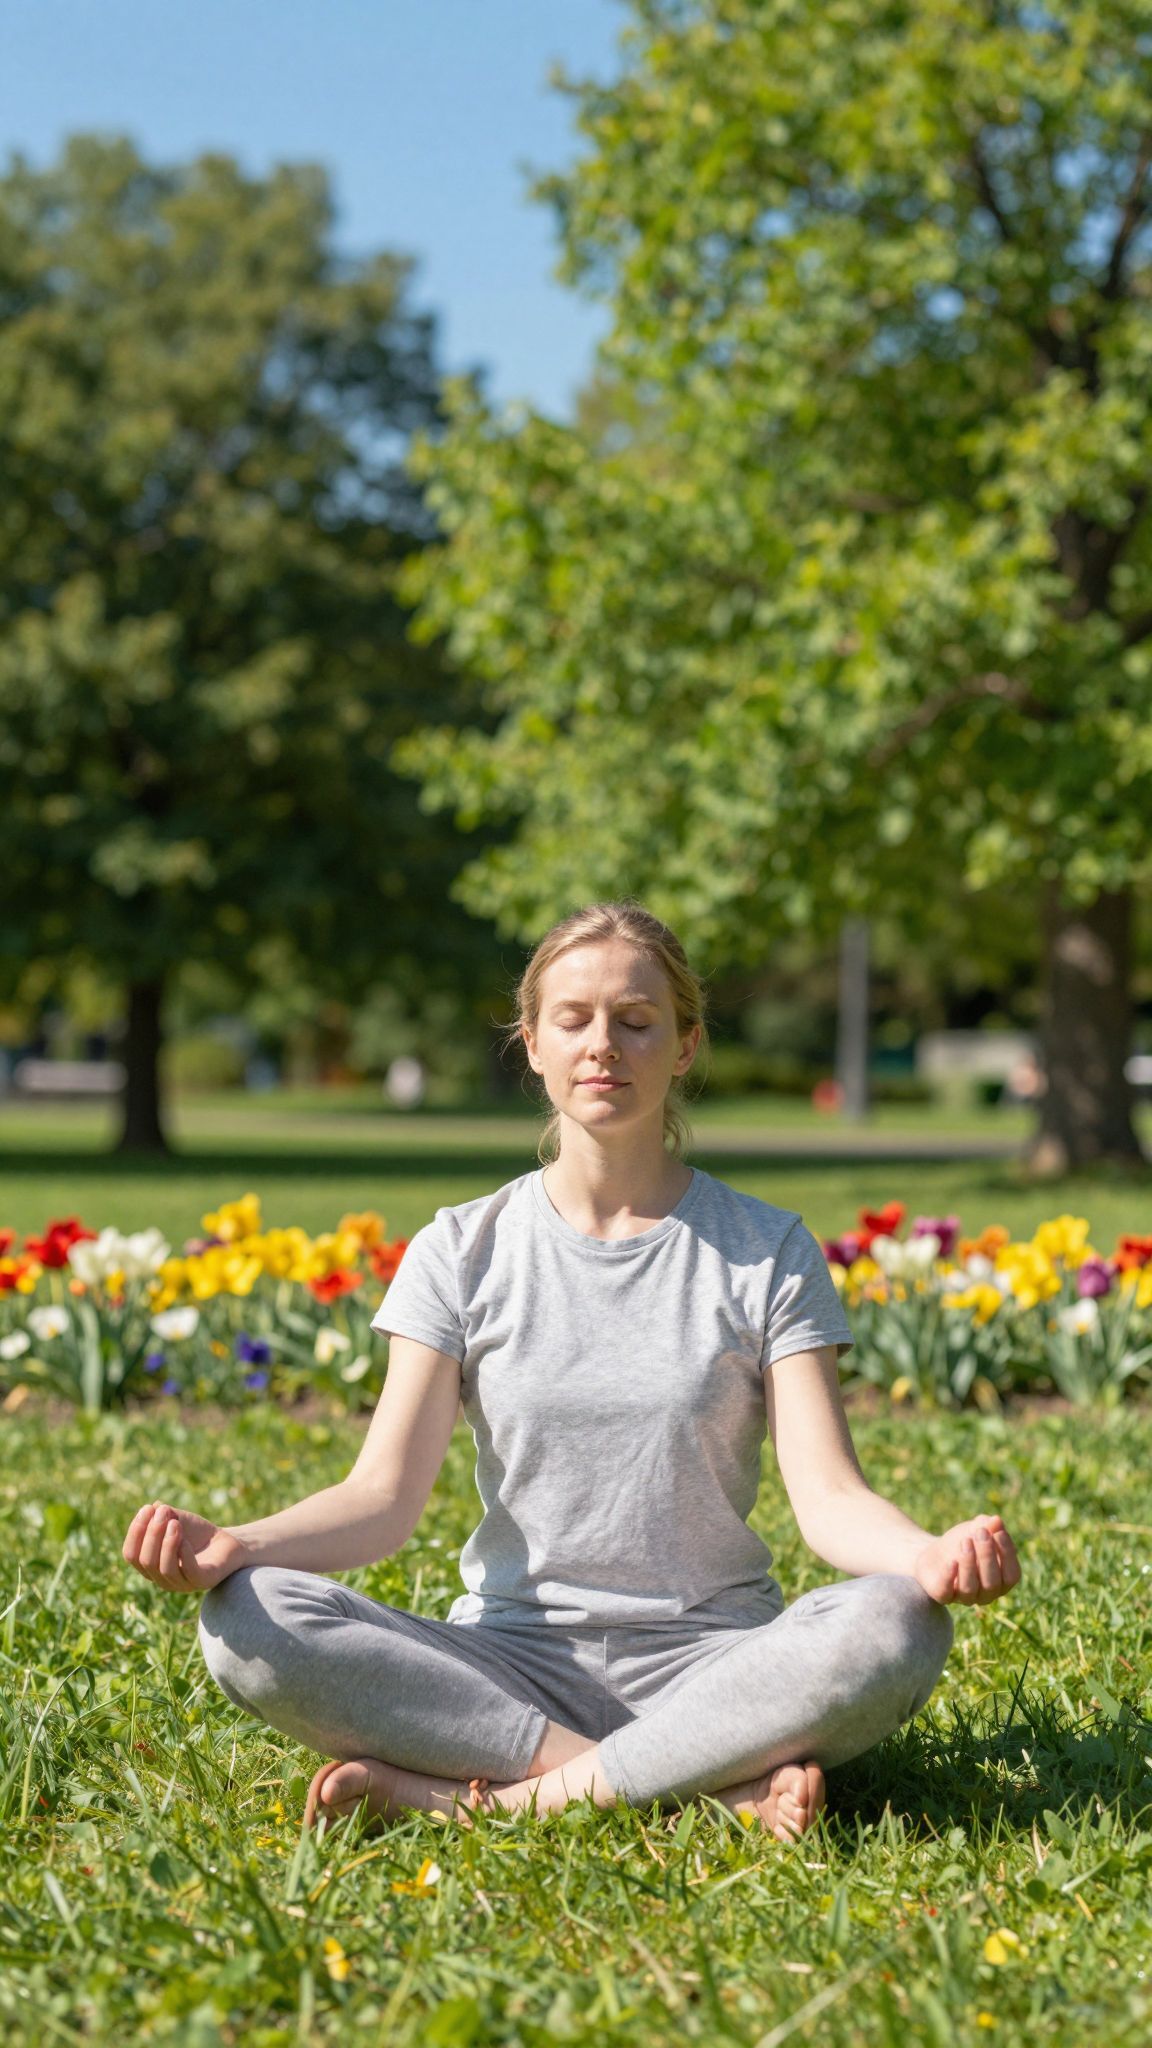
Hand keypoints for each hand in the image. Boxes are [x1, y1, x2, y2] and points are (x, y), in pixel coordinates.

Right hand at [122, 1500, 249, 1593]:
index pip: (131, 1555)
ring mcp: (182, 1584)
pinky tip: (185, 1538)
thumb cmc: (196, 1533)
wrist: (226, 1542)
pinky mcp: (203, 1581)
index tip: (146, 1509)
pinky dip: (184, 1554)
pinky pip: (189, 1572)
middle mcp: (162, 1579)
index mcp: (150, 1566)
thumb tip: (153, 1507)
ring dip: (167, 1543)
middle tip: (163, 1512)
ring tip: (175, 1523)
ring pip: (164, 1569)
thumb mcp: (176, 1519)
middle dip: (152, 1534)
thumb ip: (163, 1515)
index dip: (135, 1532)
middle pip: (146, 1561)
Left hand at [914, 1513, 1020, 1606]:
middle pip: (992, 1583)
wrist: (936, 1553)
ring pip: (970, 1588)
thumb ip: (987, 1525)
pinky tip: (951, 1562)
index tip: (999, 1532)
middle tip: (980, 1533)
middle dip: (987, 1556)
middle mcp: (986, 1594)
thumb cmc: (964, 1542)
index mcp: (1001, 1581)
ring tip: (965, 1541)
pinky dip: (949, 1577)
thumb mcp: (976, 1529)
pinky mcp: (942, 1596)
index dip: (1007, 1555)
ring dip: (969, 1564)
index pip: (1012, 1575)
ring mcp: (964, 1598)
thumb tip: (996, 1521)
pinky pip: (946, 1592)